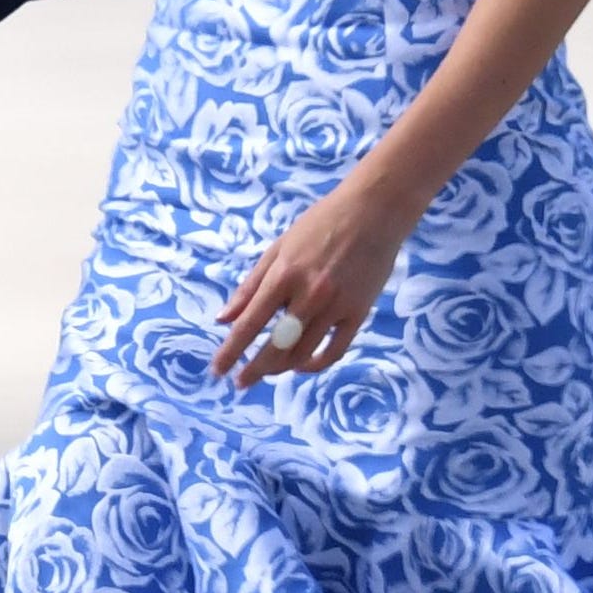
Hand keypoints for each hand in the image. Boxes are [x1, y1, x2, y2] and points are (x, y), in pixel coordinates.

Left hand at [214, 177, 411, 386]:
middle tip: (242, 382)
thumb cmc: (320, 224)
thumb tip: (223, 319)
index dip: (231, 351)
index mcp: (284, 275)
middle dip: (255, 369)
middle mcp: (309, 294)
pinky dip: (316, 365)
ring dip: (282, 368)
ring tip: (270, 369)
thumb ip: (250, 286)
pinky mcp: (358, 313)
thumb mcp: (278, 249)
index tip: (218, 370)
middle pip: (276, 346)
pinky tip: (302, 365)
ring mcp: (336, 306)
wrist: (373, 211)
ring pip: (304, 353)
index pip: (250, 323)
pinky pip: (335, 351)